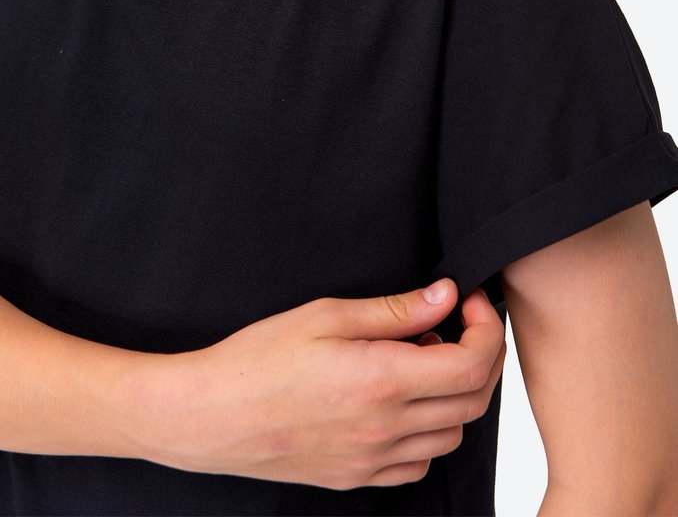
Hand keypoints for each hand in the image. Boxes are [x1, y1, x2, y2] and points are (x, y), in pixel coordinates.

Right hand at [137, 279, 505, 489]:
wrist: (207, 416)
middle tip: (456, 323)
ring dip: (455, 394)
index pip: (472, 364)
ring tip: (419, 358)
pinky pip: (419, 464)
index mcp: (381, 381)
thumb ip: (394, 310)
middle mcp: (386, 428)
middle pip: (473, 401)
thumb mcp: (325, 315)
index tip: (470, 302)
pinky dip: (428, 433)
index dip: (486, 330)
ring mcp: (372, 460)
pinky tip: (401, 402)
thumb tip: (445, 296)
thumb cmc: (257, 359)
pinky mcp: (356, 477)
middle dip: (479, 356)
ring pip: (452, 434)